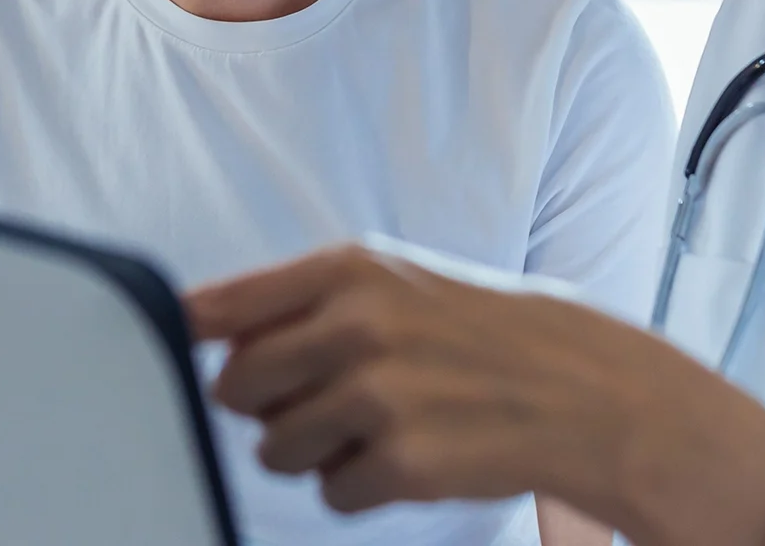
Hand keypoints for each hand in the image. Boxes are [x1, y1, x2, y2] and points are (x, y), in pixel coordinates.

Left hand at [187, 244, 764, 545]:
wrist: (583, 387)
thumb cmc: (474, 332)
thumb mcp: (390, 282)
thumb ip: (298, 300)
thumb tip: (197, 327)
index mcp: (346, 269)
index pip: (219, 308)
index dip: (193, 340)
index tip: (181, 353)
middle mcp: (356, 324)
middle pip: (234, 388)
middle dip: (268, 406)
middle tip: (326, 398)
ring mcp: (379, 394)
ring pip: (275, 449)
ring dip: (316, 451)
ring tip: (380, 424)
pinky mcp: (402, 461)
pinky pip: (330, 495)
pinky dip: (360, 487)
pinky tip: (410, 455)